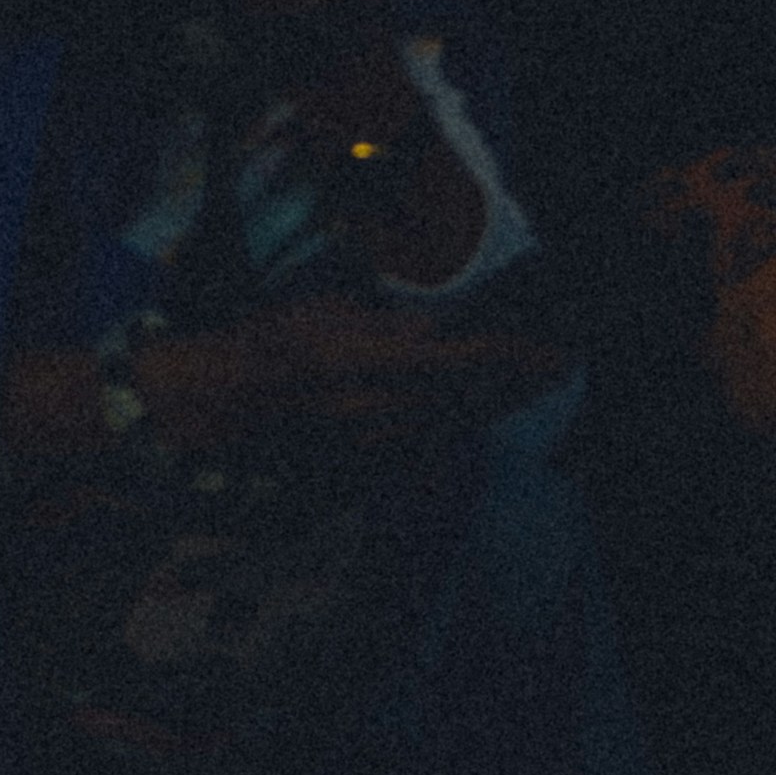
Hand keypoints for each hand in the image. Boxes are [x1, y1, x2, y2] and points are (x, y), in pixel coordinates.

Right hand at [131, 299, 566, 452]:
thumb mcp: (321, 313)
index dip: (505, 355)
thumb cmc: (262, 348)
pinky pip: (422, 443)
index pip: (457, 360)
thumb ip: (381, 325)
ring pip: (450, 422)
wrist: (219, 405)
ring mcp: (371, 441)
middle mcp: (377, 408)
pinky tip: (471, 414)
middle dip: (514, 381)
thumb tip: (427, 330)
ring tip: (525, 384)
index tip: (542, 346)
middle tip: (556, 363)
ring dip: (490, 402)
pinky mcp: (362, 461)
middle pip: (467, 398)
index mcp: (367, 363)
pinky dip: (453, 425)